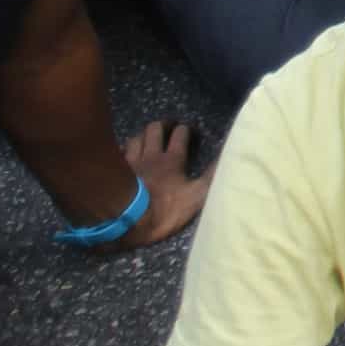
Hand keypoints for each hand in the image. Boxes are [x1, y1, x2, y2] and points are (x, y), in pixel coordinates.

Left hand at [119, 119, 210, 248]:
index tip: (191, 130)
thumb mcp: (196, 196)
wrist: (127, 221)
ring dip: (143, 135)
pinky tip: (124, 152)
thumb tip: (227, 156)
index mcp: (172, 159)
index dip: (186, 129)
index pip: (180, 134)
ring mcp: (132, 161)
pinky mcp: (116, 171)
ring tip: (147, 138)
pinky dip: (124, 149)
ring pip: (136, 138)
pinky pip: (119, 152)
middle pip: (155, 128)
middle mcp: (151, 154)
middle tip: (169, 126)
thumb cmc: (164, 210)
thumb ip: (211, 176)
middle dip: (163, 124)